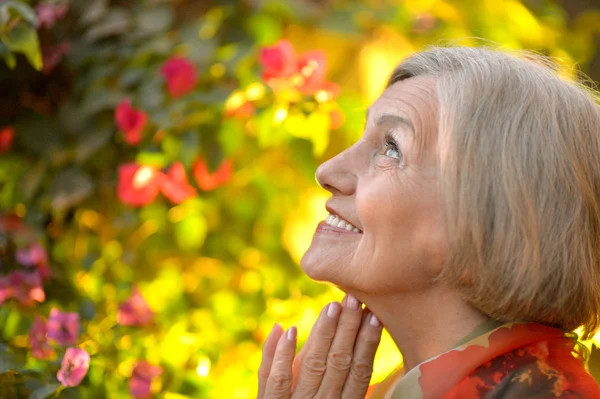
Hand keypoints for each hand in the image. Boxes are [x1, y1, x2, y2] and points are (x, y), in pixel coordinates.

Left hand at [257, 295, 382, 398]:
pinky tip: (289, 329)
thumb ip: (343, 375)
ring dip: (322, 334)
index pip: (360, 371)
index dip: (368, 343)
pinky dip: (280, 355)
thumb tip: (352, 338)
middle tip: (354, 299)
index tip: (374, 314)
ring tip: (332, 306)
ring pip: (312, 366)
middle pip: (339, 363)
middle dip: (348, 329)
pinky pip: (274, 381)